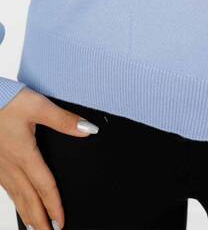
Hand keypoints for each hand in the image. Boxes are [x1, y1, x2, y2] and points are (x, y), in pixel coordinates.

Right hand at [0, 87, 98, 229]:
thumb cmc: (5, 100)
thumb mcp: (38, 105)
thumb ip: (63, 119)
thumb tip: (88, 130)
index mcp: (25, 154)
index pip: (44, 186)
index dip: (54, 206)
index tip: (61, 222)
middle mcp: (11, 164)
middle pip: (28, 198)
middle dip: (40, 219)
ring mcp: (0, 165)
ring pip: (15, 195)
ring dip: (27, 213)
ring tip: (35, 227)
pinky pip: (5, 187)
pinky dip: (14, 200)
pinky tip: (17, 202)